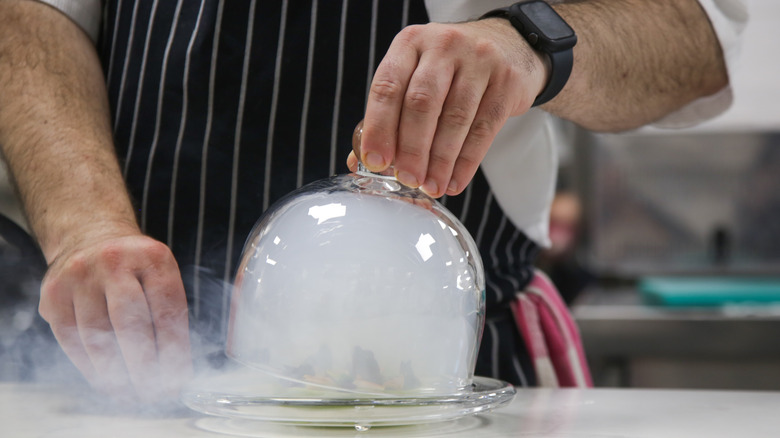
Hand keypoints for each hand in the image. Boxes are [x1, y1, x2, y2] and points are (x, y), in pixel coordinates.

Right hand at [38, 229, 191, 401]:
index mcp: (151, 257)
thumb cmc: (135, 266)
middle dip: (144, 365)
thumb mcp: (161, 273)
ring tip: (131, 393)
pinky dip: (90, 366)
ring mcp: (79, 277)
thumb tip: (176, 368)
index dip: (174, 348)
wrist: (89, 237)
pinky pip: (72, 340)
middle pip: (130, 323)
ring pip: (97, 336)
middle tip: (154, 391)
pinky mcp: (53, 294)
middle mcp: (113, 262)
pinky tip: (105, 380)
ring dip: (115, 373)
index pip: (167, 308)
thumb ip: (170, 311)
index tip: (179, 377)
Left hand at [353, 19, 547, 196]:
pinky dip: (467, 161)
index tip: (375, 161)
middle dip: (412, 148)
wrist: (509, 45)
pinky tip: (454, 181)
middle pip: (421, 103)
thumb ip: (390, 114)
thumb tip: (360, 163)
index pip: (388, 86)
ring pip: (454, 118)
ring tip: (431, 186)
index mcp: (411, 43)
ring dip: (440, 161)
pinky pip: (483, 129)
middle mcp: (444, 45)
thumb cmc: (451, 69)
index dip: (379, 127)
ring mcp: (479, 60)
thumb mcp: (417, 75)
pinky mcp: (507, 81)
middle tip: (408, 179)